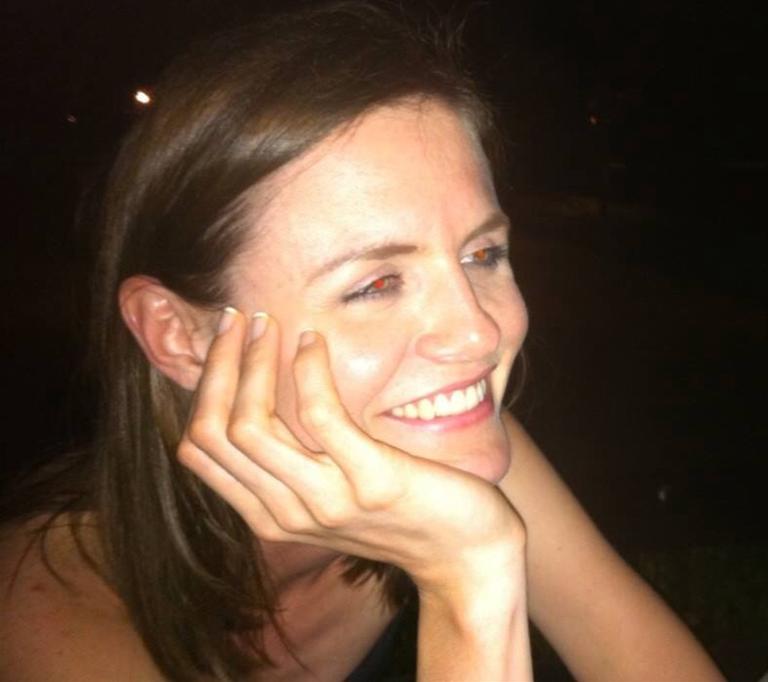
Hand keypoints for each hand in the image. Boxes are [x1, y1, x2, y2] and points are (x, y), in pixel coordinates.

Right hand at [177, 309, 524, 594]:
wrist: (467, 552)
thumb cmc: (401, 513)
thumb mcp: (331, 494)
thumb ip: (293, 464)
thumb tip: (259, 402)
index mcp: (270, 516)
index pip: (200, 450)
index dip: (202, 388)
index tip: (224, 342)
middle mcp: (288, 514)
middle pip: (215, 434)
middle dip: (218, 366)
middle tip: (235, 317)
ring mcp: (328, 501)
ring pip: (251, 426)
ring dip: (251, 363)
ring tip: (264, 322)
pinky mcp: (373, 481)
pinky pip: (320, 417)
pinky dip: (307, 371)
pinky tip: (311, 341)